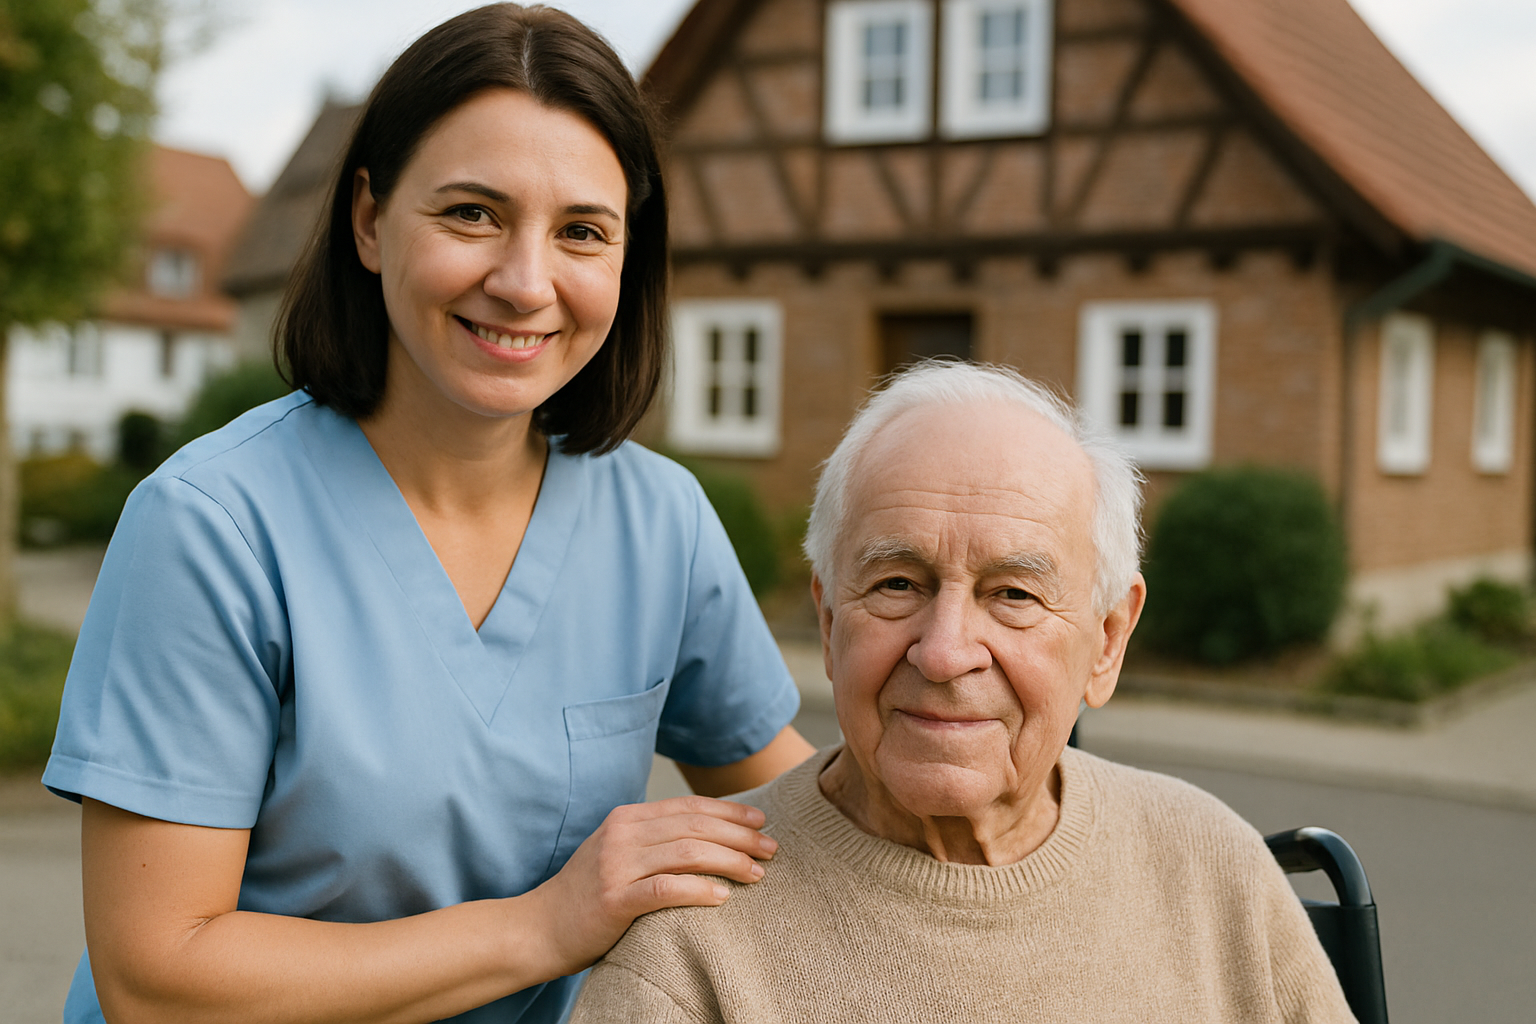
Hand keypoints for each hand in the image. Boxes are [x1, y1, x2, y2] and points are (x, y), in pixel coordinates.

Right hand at [529, 796, 776, 971]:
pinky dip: (698, 889)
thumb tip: (709, 834)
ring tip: (756, 872)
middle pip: (694, 826)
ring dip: (729, 860)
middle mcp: (622, 835)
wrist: (538, 927)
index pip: (689, 806)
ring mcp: (616, 866)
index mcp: (626, 819)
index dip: (729, 811)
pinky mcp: (612, 900)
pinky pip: (665, 889)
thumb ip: (653, 839)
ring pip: (687, 853)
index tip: (761, 819)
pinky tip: (722, 896)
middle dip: (739, 835)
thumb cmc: (586, 895)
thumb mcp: (617, 852)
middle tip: (771, 848)